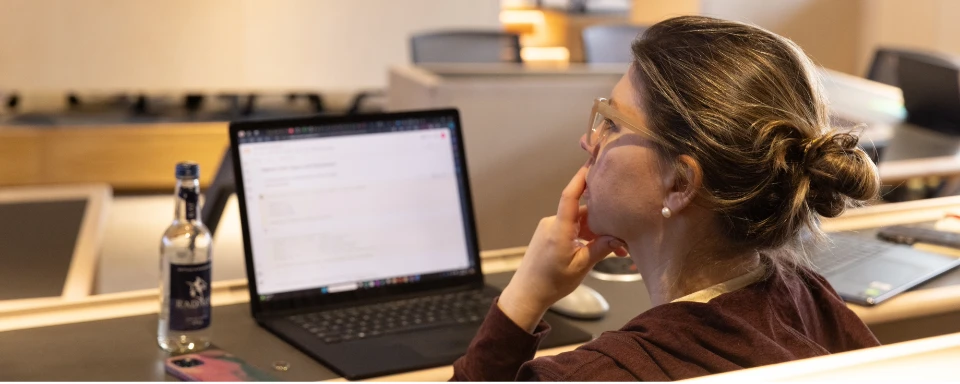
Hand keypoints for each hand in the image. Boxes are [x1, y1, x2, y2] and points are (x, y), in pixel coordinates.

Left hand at [498, 167, 626, 331]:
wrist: (527, 294)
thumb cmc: (551, 283)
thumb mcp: (580, 266)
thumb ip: (601, 249)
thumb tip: (620, 237)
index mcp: (559, 228)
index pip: (570, 195)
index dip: (582, 178)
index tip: (593, 162)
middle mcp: (552, 223)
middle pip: (582, 212)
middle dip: (604, 220)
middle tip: (624, 232)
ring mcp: (550, 228)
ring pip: (580, 223)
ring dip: (597, 232)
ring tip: (617, 248)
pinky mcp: (550, 235)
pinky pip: (572, 230)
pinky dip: (586, 237)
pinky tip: (600, 248)